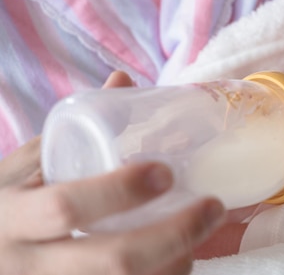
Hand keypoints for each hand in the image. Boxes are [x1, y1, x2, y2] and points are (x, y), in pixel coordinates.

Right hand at [0, 71, 225, 274]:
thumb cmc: (9, 202)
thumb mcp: (27, 163)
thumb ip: (74, 127)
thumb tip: (123, 79)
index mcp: (15, 216)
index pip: (66, 207)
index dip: (118, 191)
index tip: (165, 172)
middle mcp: (30, 265)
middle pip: (111, 261)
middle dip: (173, 235)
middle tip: (213, 206)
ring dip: (175, 264)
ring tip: (204, 233)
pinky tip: (182, 262)